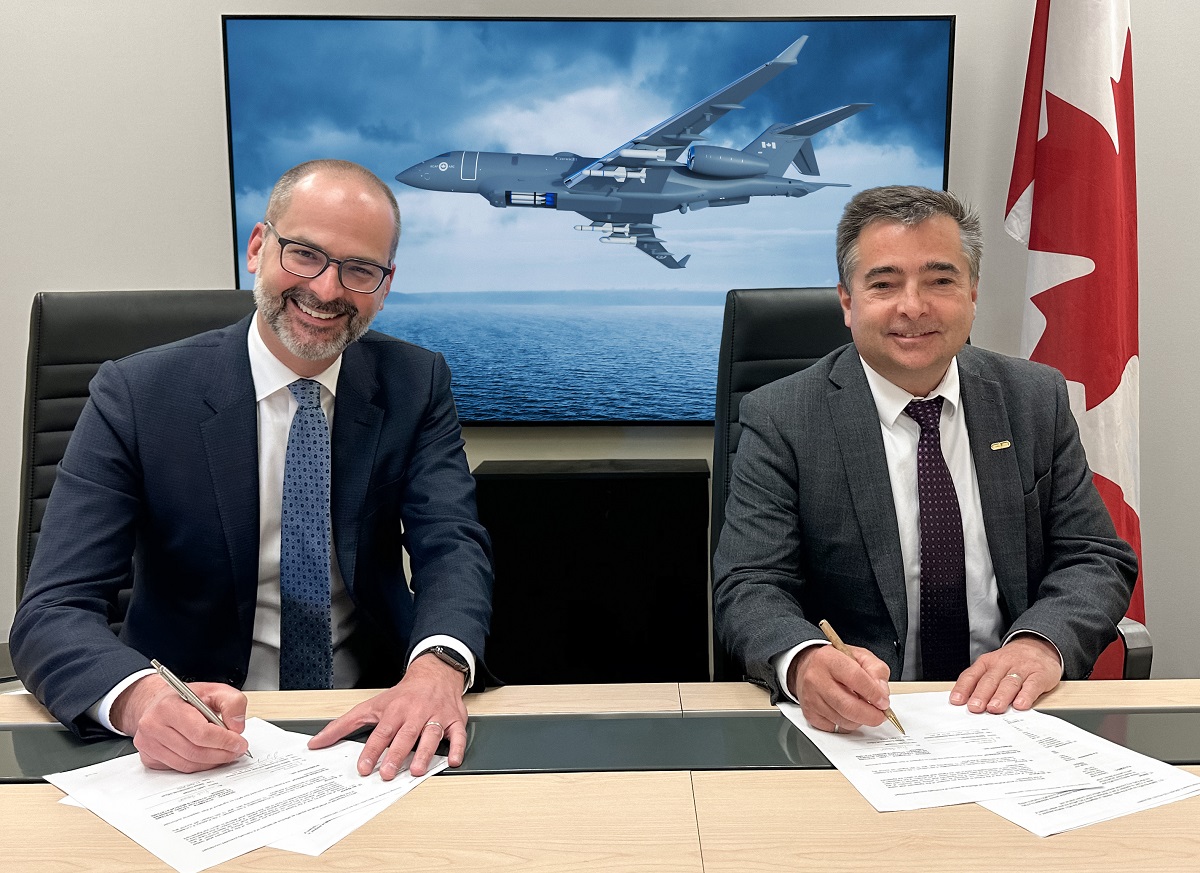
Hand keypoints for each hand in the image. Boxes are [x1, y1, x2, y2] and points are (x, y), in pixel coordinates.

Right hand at [111, 674, 248, 771]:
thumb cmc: (185, 698)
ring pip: (187, 764)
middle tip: (236, 751)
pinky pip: (178, 768)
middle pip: (194, 752)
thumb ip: (233, 703)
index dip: (224, 741)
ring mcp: (148, 744)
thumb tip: (237, 727)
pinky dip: (198, 766)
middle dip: (221, 754)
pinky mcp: (149, 757)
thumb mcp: (215, 690)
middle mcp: (153, 726)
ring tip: (225, 754)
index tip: (239, 743)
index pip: (200, 732)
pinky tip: (208, 757)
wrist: (157, 703)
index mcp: (169, 707)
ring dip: (211, 763)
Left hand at [308, 653, 467, 779]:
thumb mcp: (370, 706)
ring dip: (424, 753)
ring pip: (430, 735)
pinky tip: (452, 760)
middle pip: (405, 735)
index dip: (372, 749)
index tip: (364, 767)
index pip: (382, 732)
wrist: (434, 674)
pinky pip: (457, 734)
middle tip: (388, 773)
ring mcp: (436, 716)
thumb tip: (316, 743)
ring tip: (417, 770)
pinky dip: (457, 747)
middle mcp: (415, 713)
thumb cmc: (402, 695)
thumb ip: (343, 725)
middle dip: (396, 754)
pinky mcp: (454, 720)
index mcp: (394, 710)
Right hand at [787, 643, 891, 732]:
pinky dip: (847, 724)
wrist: (809, 667)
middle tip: (880, 715)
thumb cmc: (836, 662)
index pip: (855, 678)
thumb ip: (877, 670)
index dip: (874, 693)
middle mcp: (815, 679)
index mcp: (828, 659)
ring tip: (862, 709)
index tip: (884, 702)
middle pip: (848, 706)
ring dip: (860, 720)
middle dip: (871, 715)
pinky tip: (847, 712)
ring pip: (844, 721)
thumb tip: (882, 693)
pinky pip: (836, 728)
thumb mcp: (860, 656)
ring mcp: (811, 698)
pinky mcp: (810, 714)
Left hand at [950, 635, 1062, 712]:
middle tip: (975, 707)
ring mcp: (1022, 669)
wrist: (1038, 646)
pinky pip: (1032, 685)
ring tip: (994, 708)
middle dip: (981, 694)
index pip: (972, 675)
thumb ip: (980, 682)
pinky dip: (1026, 696)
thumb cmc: (1011, 662)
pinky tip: (1020, 705)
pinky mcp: (1040, 675)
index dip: (963, 688)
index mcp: (987, 662)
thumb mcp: (993, 666)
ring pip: (1009, 683)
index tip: (957, 701)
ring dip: (1001, 696)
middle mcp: (1003, 664)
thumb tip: (967, 703)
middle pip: (990, 680)